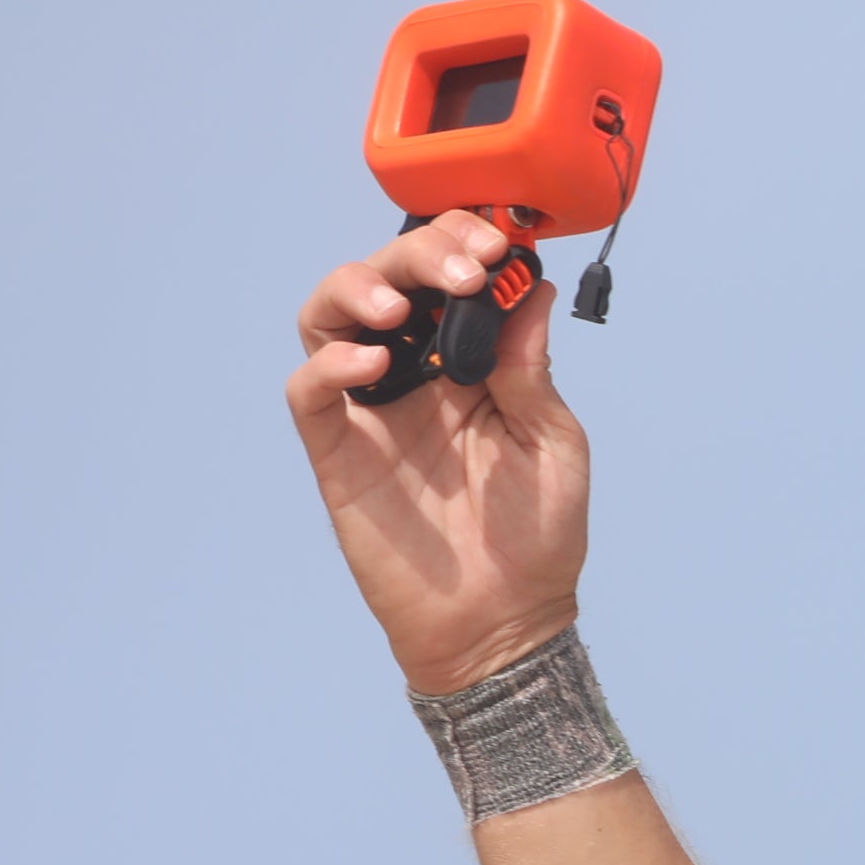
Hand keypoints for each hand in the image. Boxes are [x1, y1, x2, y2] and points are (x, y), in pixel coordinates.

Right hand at [283, 213, 590, 695]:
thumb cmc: (535, 538)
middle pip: (387, 278)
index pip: (450, 277)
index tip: (499, 239)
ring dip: (357, 290)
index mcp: (471, 361)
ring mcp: (371, 410)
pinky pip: (309, 392)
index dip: (465, 244)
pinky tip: (369, 365)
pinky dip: (329, 367)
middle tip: (461, 265)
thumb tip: (531, 288)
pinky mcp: (337, 452)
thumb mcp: (554, 444)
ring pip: (331, 317)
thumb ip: (532, 368)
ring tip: (398, 305)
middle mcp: (414, 372)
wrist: (504, 625)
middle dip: (420, 254)